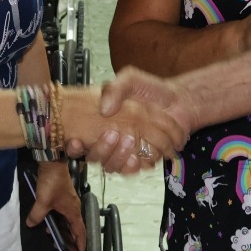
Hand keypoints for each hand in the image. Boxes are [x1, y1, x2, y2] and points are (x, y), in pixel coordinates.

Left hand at [25, 160, 86, 250]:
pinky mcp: (63, 198)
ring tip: (53, 239)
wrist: (52, 163)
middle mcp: (74, 209)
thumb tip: (31, 224)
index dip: (80, 244)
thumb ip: (36, 216)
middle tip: (63, 250)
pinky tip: (48, 223)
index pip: (80, 232)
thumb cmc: (51, 184)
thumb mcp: (42, 202)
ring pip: (68, 221)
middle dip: (70, 240)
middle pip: (74, 228)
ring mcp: (69, 203)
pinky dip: (58, 221)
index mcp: (73, 212)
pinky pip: (62, 214)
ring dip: (62, 230)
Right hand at [59, 79, 185, 173]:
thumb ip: (115, 89)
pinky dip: (135, 165)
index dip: (72, 146)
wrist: (178, 101)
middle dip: (101, 149)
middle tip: (113, 134)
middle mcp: (110, 140)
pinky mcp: (142, 159)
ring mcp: (125, 151)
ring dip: (118, 158)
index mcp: (101, 123)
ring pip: (112, 166)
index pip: (79, 139)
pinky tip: (138, 155)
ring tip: (130, 141)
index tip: (75, 142)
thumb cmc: (151, 90)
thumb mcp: (130, 80)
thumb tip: (104, 109)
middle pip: (95, 157)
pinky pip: (133, 170)